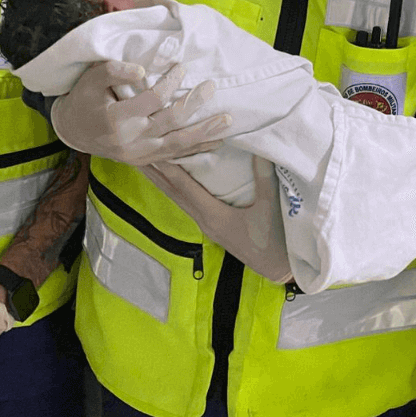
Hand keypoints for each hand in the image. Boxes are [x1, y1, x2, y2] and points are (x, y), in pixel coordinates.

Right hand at [50, 61, 228, 165]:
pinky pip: (175, 157)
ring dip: (204, 133)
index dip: (170, 82)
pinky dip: (196, 149)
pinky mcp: (145, 161)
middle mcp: (130, 141)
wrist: (73, 131)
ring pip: (177, 145)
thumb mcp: (91, 79)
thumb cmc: (84, 98)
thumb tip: (142, 69)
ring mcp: (138, 154)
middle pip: (170, 123)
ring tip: (227, 122)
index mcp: (116, 119)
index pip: (152, 100)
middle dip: (194, 105)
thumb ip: (114, 70)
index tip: (182, 67)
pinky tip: (215, 142)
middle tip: (212, 87)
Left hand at [144, 156, 291, 283]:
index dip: (167, 167)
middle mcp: (205, 220)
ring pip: (178, 199)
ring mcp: (208, 225)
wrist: (280, 269)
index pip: (184, 187)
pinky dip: (178, 188)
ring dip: (163, 180)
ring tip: (148, 162)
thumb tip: (258, 146)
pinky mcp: (214, 227)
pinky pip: (189, 203)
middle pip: (173, 193)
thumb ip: (264, 177)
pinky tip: (175, 181)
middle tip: (136, 153)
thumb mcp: (271, 206)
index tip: (151, 149)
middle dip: (155, 173)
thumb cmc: (275, 240)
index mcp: (213, 215)